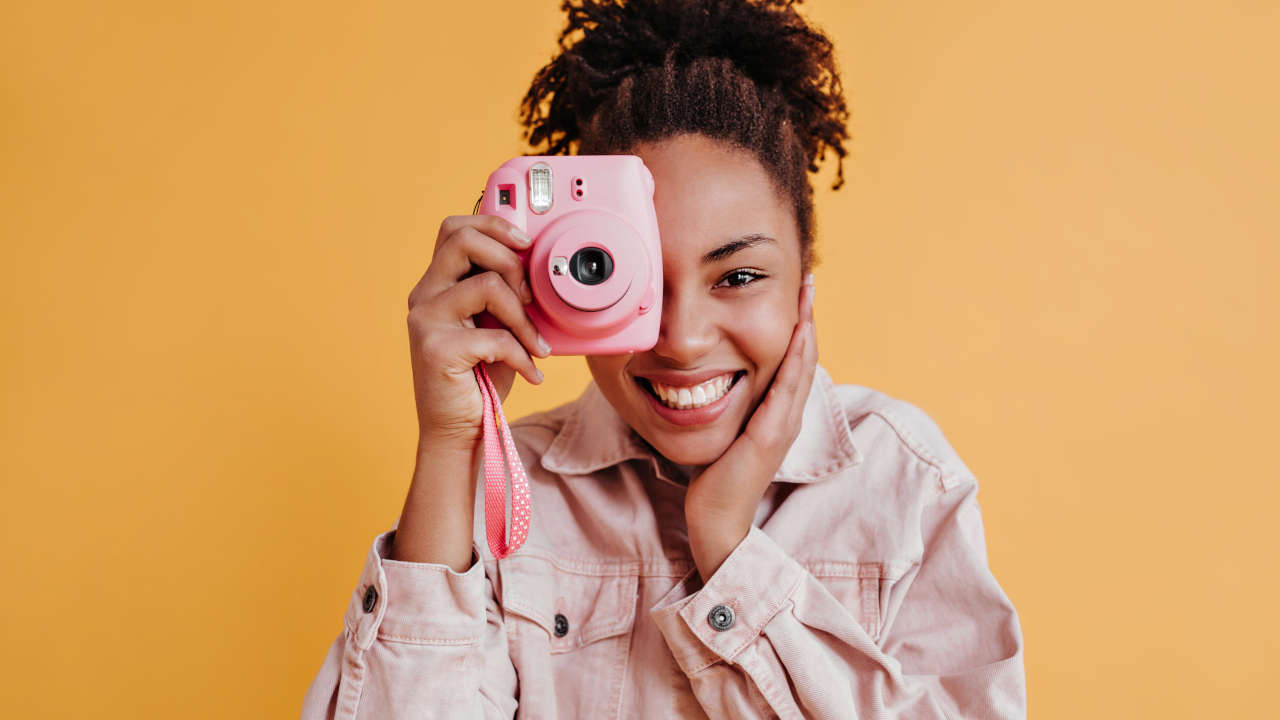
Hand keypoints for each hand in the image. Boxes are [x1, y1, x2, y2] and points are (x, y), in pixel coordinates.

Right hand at [406, 214, 550, 450]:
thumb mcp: (495, 324)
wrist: (459, 430)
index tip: (526, 243)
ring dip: (524, 317)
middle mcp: (424, 296)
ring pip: (488, 285)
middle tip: (531, 296)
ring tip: (536, 345)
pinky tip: (531, 373)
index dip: (493, 224)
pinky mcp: (437, 349)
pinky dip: (523, 356)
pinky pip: (496, 336)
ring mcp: (426, 321)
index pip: (455, 228)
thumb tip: (533, 261)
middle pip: (463, 239)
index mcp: (436, 284)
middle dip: (510, 260)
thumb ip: (502, 293)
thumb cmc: (480, 377)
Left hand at [684, 274, 817, 580]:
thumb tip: (702, 376)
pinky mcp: (772, 435)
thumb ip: (721, 405)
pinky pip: (788, 388)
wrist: (716, 521)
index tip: (794, 292)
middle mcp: (786, 415)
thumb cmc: (713, 479)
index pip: (791, 360)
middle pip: (803, 356)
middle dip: (806, 316)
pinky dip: (797, 358)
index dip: (796, 325)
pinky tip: (798, 333)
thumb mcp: (720, 430)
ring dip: (806, 328)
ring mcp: (783, 425)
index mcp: (775, 413)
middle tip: (807, 280)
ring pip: (801, 366)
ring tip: (807, 295)